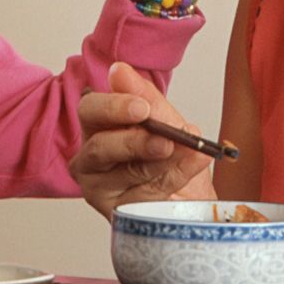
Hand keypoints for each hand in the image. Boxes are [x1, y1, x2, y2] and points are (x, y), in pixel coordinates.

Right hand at [69, 62, 216, 217]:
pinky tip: (193, 165)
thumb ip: (145, 96)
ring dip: (164, 161)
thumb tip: (119, 70)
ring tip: (191, 151)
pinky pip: (146, 195)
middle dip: (136, 142)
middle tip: (166, 140)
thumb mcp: (166, 119)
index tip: (142, 108)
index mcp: (98, 126)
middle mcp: (92, 158)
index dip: (114, 108)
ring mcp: (101, 189)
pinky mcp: (117, 213)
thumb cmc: (172, 155)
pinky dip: (174, 178)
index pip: (90, 111)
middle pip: (99, 148)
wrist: (193, 197)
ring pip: (126, 174)